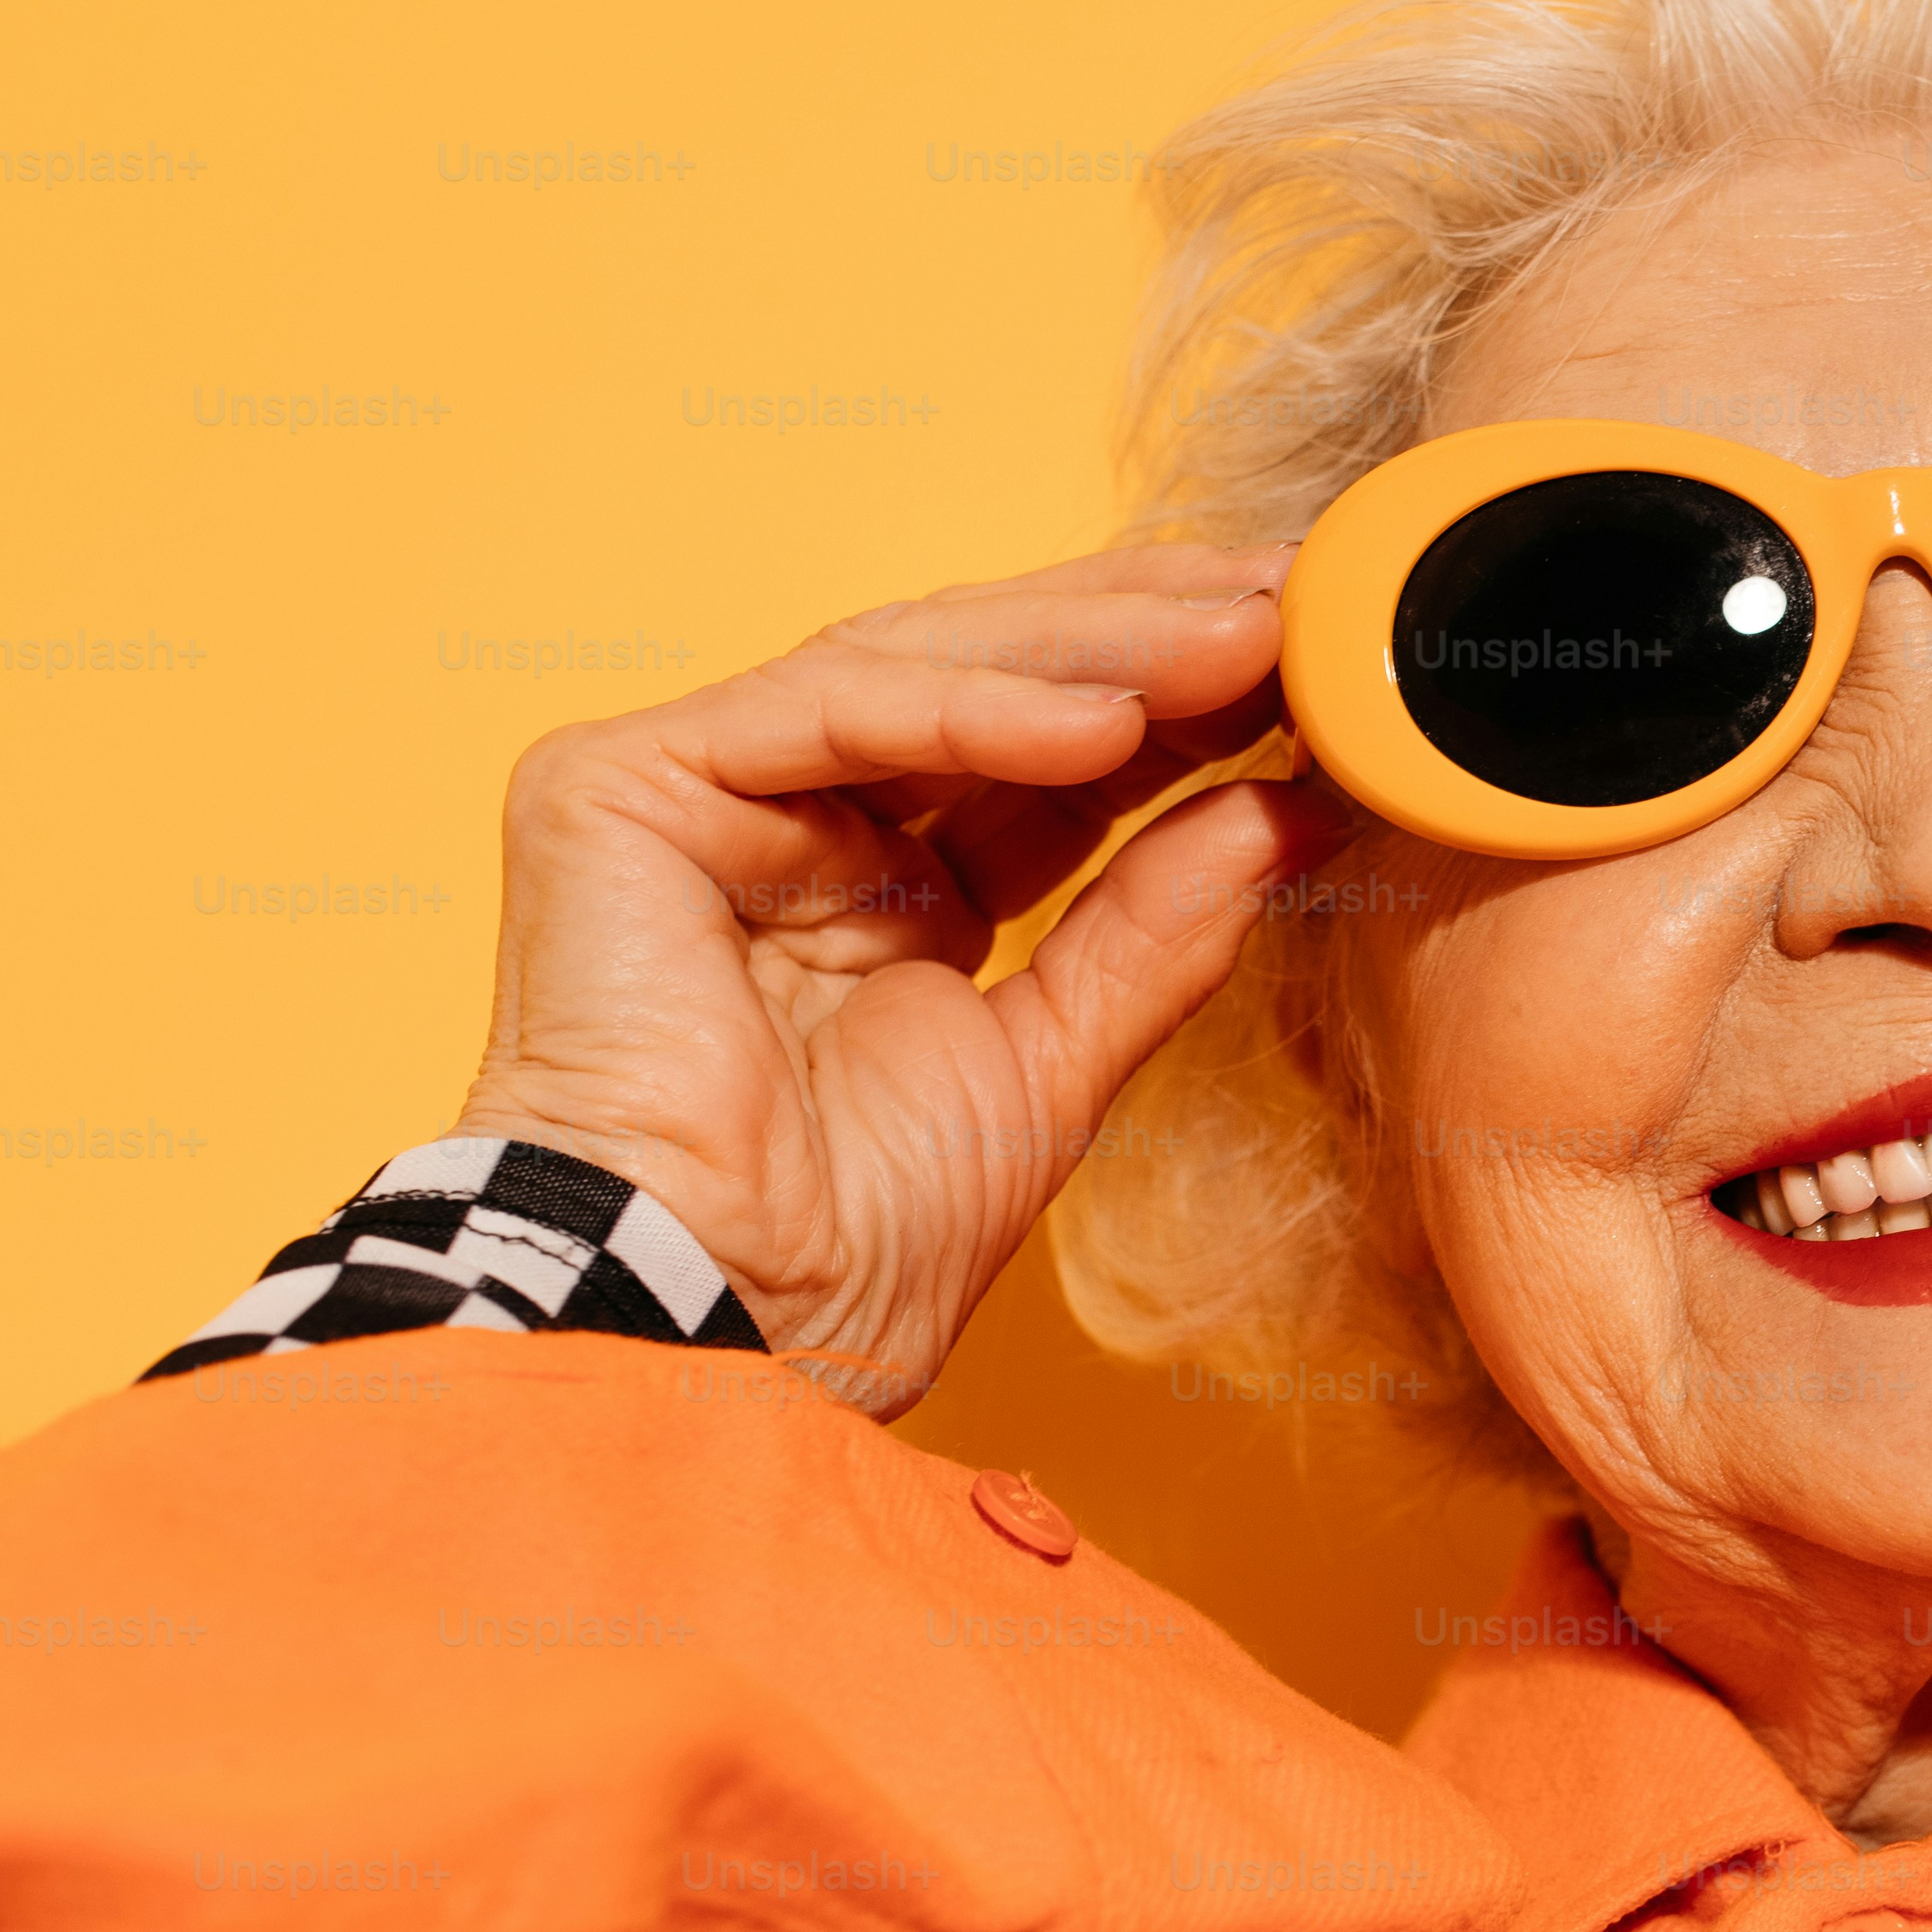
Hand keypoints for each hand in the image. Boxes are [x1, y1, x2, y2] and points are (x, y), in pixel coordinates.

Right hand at [449, 542, 1334, 1414]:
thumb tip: (1291, 811)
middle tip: (1292, 605)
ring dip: (1092, 650)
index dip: (1179, 703)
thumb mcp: (1056, 1061)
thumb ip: (1160, 931)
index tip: (1312, 662)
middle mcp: (792, 824)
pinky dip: (973, 709)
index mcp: (884, 892)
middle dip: (1147, 640)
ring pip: (916, 667)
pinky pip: (829, 711)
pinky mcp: (619, 784)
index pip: (1043, 756)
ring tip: (1239, 641)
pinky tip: (1108, 721)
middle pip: (986, 686)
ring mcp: (702, 796)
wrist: (717, 1326)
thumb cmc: (848, 1243)